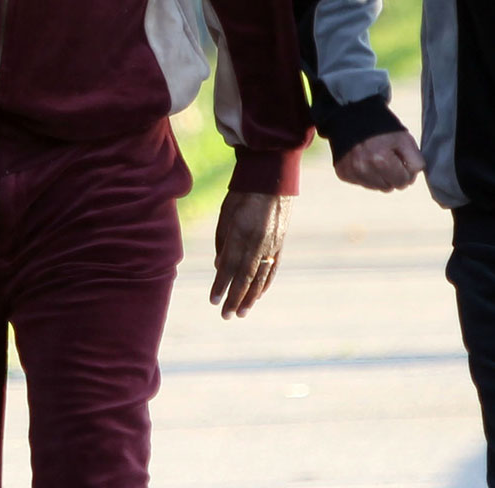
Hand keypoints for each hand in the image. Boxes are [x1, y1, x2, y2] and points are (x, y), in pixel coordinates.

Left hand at [209, 190, 289, 318]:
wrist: (273, 178)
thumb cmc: (243, 193)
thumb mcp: (226, 214)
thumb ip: (222, 242)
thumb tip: (219, 266)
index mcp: (241, 233)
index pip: (228, 266)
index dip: (220, 285)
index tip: (213, 301)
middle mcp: (257, 243)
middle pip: (244, 277)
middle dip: (234, 298)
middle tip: (226, 316)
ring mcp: (271, 245)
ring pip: (260, 276)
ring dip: (250, 297)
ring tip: (242, 313)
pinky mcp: (280, 243)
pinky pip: (272, 268)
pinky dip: (264, 283)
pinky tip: (258, 295)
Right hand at [334, 130, 424, 191]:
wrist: (351, 114)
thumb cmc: (381, 126)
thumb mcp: (404, 138)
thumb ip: (415, 161)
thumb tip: (410, 180)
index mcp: (380, 160)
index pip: (403, 182)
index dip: (406, 170)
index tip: (401, 158)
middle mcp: (363, 169)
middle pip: (390, 187)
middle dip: (393, 175)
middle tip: (388, 156)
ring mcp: (351, 172)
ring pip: (376, 187)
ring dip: (380, 176)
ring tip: (375, 157)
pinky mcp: (343, 173)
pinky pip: (362, 183)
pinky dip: (366, 174)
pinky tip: (364, 158)